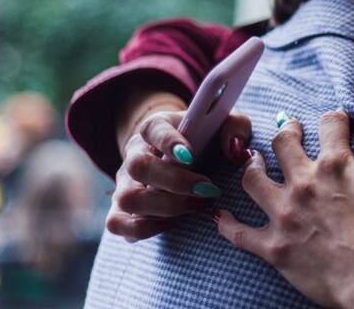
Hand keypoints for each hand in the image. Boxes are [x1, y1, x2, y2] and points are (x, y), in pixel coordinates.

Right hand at [105, 107, 251, 241]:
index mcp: (157, 127)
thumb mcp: (224, 125)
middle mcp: (135, 153)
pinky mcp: (121, 209)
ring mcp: (125, 182)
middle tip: (207, 190)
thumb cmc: (206, 139)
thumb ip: (235, 127)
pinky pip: (117, 223)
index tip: (190, 155)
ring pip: (127, 198)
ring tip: (195, 206)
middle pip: (137, 166)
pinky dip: (143, 229)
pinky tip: (170, 223)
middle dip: (175, 182)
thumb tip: (236, 150)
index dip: (168, 142)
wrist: (185, 157)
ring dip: (165, 207)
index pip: (153, 128)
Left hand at [214, 111, 353, 307]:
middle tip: (289, 128)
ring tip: (253, 161)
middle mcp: (303, 183)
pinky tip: (221, 215)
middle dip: (286, 131)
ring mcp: (284, 215)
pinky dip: (228, 223)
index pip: (329, 125)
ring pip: (253, 180)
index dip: (334, 119)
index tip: (335, 122)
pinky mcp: (274, 247)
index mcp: (335, 164)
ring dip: (252, 166)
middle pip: (282, 144)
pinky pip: (239, 233)